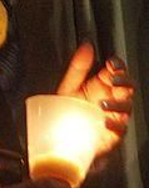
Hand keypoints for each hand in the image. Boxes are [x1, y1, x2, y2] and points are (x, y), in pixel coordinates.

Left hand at [56, 43, 133, 157]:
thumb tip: (86, 47)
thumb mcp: (69, 87)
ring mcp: (114, 117)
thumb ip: (78, 68)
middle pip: (127, 87)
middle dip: (123, 81)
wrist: (60, 141)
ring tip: (103, 103)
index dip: (118, 65)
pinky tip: (106, 123)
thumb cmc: (68, 113)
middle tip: (114, 79)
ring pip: (126, 108)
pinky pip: (119, 130)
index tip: (112, 63)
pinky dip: (114, 126)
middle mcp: (111, 100)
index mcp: (102, 86)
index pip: (117, 71)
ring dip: (118, 104)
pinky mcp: (112, 135)